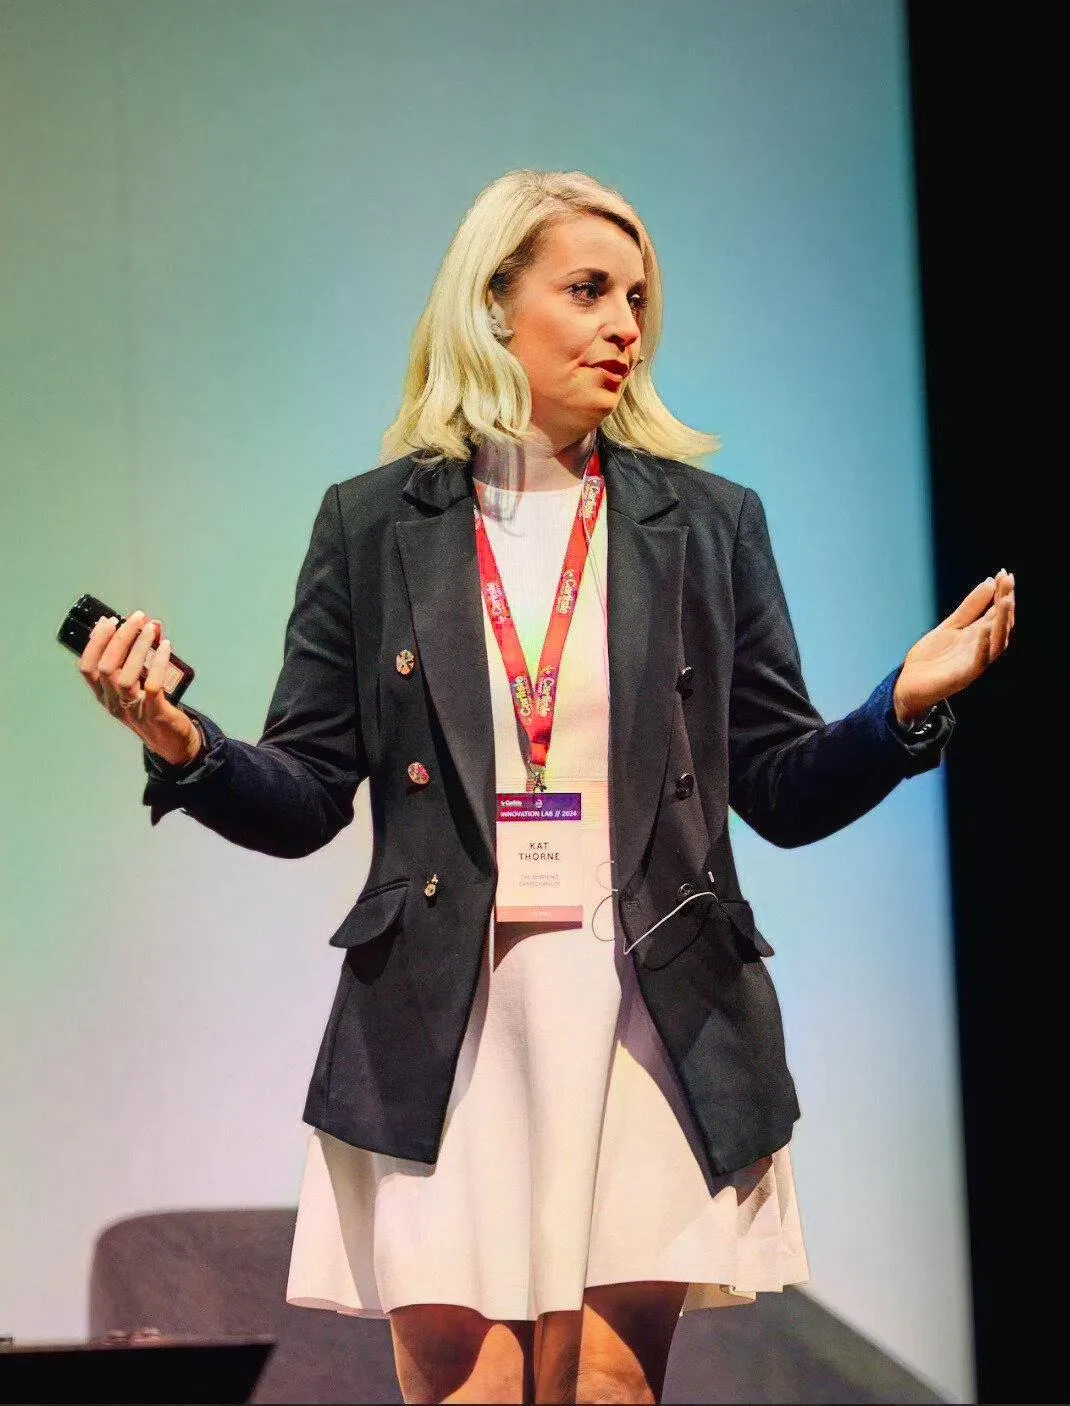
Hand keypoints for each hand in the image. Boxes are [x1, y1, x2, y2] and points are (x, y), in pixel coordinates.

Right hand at [77, 610, 203, 765]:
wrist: (171, 742)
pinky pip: (152, 685)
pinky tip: (165, 646)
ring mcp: (132, 709)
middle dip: (120, 638)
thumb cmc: (149, 707)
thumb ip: (134, 658)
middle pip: (106, 667)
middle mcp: (112, 702)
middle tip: (136, 618)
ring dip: (138, 648)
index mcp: (103, 694)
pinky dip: (158, 663)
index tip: (108, 621)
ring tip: (150, 628)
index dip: (95, 642)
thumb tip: (143, 625)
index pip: (87, 667)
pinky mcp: (154, 713)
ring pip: (126, 676)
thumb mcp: (135, 685)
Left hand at [894, 569, 1015, 724]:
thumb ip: (969, 608)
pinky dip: (982, 646)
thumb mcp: (949, 627)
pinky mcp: (963, 677)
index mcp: (978, 636)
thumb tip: (990, 582)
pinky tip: (982, 629)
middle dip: (1006, 603)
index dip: (1003, 594)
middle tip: (1009, 581)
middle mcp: (981, 649)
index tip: (1006, 573)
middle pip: (1001, 625)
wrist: (908, 686)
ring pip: (997, 643)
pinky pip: (979, 662)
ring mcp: (973, 663)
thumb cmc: (931, 658)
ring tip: (1005, 600)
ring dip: (1002, 622)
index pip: (996, 613)